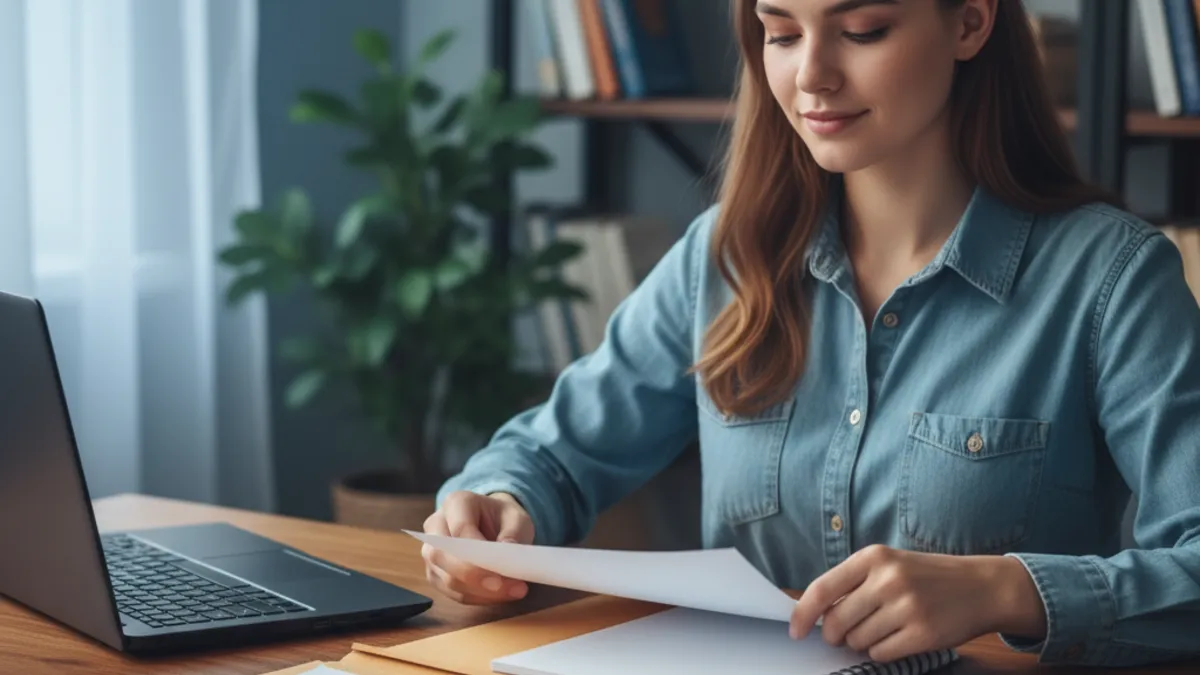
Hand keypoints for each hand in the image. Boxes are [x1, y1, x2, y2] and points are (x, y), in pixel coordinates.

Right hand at [421, 490, 535, 604]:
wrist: (493, 523)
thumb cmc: (503, 518)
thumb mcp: (518, 519)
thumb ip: (514, 534)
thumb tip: (505, 556)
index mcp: (456, 502)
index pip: (460, 530)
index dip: (479, 554)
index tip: (506, 569)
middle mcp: (436, 525)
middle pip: (442, 556)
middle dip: (475, 577)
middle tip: (510, 587)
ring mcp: (431, 551)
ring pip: (445, 579)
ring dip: (480, 591)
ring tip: (512, 591)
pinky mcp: (435, 573)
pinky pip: (451, 592)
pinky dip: (476, 598)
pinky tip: (499, 595)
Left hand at [790, 545, 1046, 662]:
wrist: (982, 586)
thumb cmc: (927, 577)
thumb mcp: (890, 565)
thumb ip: (854, 584)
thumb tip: (816, 615)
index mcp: (874, 557)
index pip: (823, 589)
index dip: (803, 613)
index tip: (795, 631)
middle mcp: (889, 579)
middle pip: (837, 622)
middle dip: (835, 635)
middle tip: (846, 634)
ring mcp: (907, 607)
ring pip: (857, 640)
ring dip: (862, 642)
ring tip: (884, 628)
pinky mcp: (923, 634)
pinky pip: (880, 654)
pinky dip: (882, 652)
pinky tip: (898, 638)